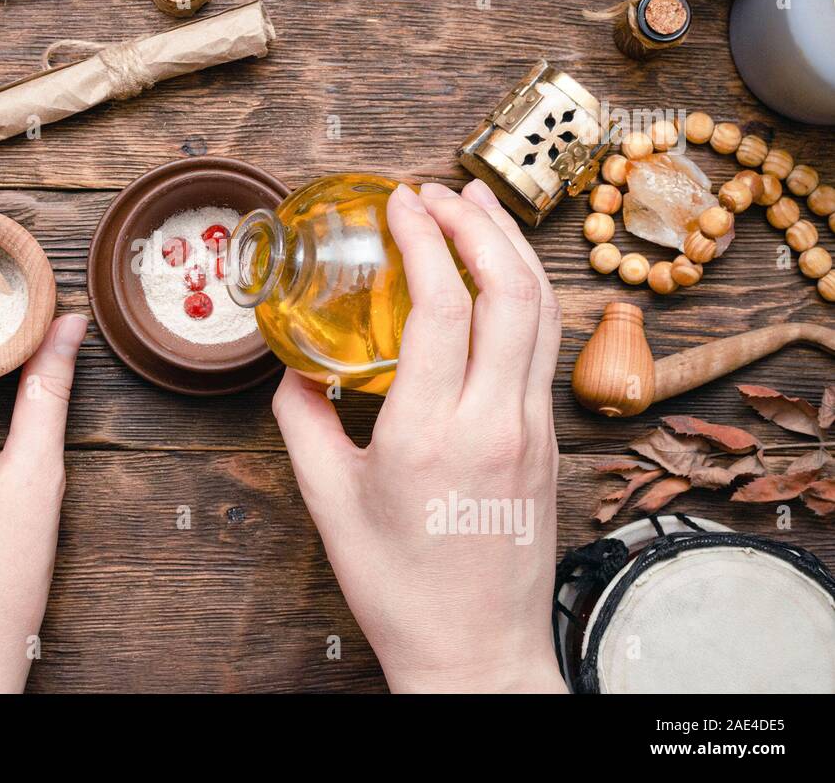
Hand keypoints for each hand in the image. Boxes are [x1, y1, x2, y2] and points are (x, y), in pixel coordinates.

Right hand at [272, 179, 565, 692]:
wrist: (475, 653)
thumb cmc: (399, 587)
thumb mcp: (329, 502)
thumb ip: (302, 422)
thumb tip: (292, 367)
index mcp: (429, 435)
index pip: (441, 306)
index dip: (423, 239)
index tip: (400, 202)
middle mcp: (495, 423)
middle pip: (511, 291)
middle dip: (478, 224)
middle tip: (442, 191)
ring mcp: (534, 432)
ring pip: (543, 312)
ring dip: (511, 248)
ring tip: (478, 208)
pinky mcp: (551, 444)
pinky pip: (545, 347)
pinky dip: (525, 294)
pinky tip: (499, 279)